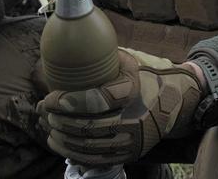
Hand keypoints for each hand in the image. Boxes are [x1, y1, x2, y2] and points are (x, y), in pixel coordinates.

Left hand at [38, 48, 203, 165]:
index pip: (96, 100)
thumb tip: (63, 57)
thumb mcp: (127, 61)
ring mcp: (133, 139)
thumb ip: (101, 61)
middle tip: (44, 111)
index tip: (50, 98)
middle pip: (89, 126)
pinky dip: (72, 153)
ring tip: (47, 126)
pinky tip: (58, 142)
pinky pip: (96, 160)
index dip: (69, 101)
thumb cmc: (141, 78)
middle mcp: (135, 117)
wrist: (173, 101)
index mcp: (133, 90)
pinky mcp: (130, 153)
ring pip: (89, 146)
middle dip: (59, 120)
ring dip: (62, 138)